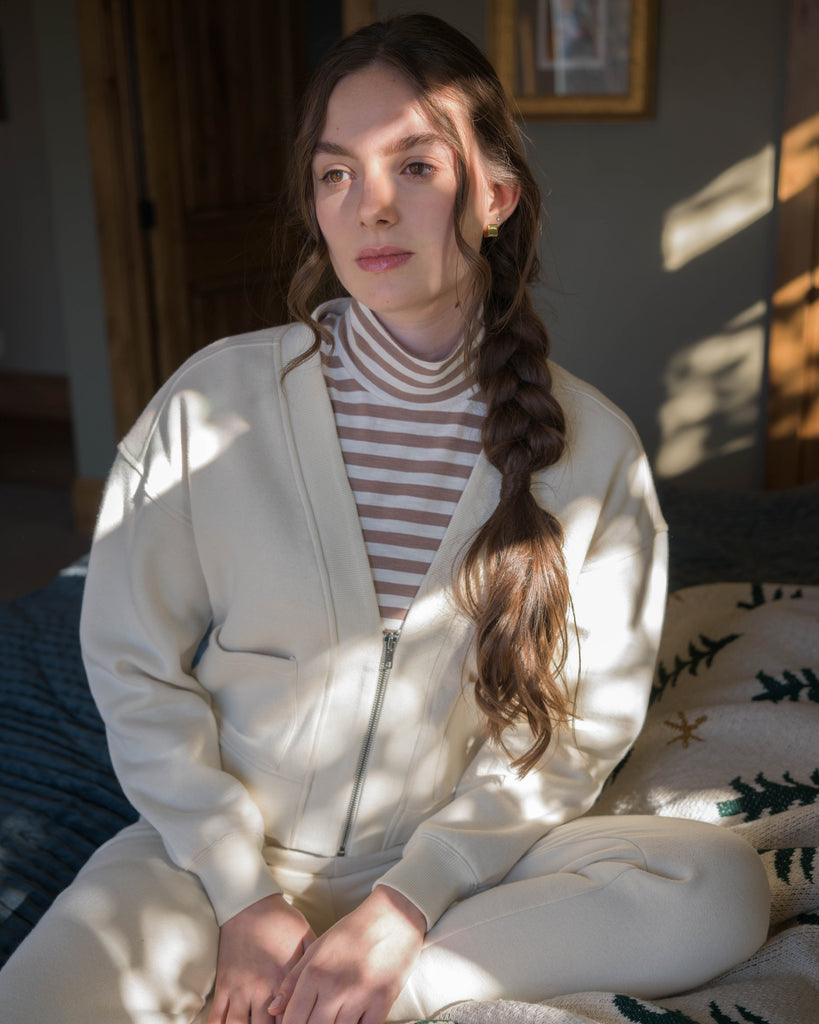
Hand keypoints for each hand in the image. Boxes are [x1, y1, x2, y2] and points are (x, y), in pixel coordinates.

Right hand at [207, 893, 316, 1023]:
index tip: (301, 1023)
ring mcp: (240, 989)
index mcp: (284, 980)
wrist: (250, 904)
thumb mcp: (307, 939)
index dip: (296, 1022)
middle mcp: (261, 989)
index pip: (291, 1018)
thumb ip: (314, 967)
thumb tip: (328, 986)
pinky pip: (217, 1018)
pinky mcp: (224, 986)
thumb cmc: (282, 921)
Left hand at [272, 885, 425, 1023]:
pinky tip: (351, 1021)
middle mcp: (334, 987)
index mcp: (315, 973)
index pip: (293, 1020)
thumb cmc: (353, 931)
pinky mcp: (382, 1003)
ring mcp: (359, 997)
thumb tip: (273, 1007)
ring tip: (331, 1021)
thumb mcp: (318, 948)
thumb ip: (293, 979)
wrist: (394, 917)